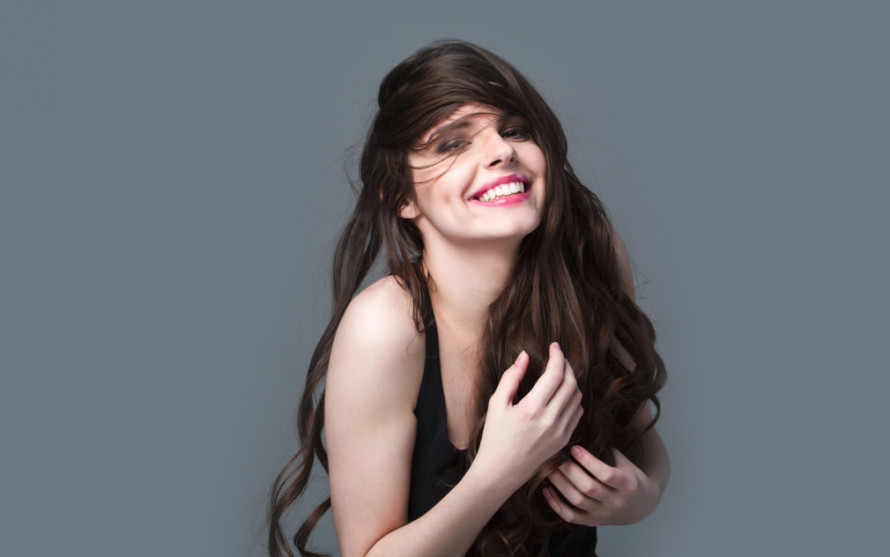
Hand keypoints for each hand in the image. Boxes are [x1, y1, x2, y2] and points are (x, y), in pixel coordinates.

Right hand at [474, 343, 583, 489]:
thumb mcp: (496, 404)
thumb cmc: (494, 437)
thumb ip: (511, 377)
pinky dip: (573, 398)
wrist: (500, 472)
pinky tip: (562, 394)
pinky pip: (577, 413)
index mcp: (532, 409)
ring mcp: (560, 432)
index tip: (554, 346)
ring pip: (577, 397)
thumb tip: (524, 356)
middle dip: (567, 365)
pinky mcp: (564, 440)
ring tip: (560, 373)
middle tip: (558, 357)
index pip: (555, 374)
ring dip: (572, 381)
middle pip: (571, 383)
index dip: (557, 356)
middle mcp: (550, 420)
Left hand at [543, 445, 660, 525]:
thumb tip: (581, 434)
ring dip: (560, 484)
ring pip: (578, 501)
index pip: (607, 475)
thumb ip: (607, 453)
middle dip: (569, 471)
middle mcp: (616, 501)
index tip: (574, 448)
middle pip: (589, 488)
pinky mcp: (593, 521)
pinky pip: (572, 517)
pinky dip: (556, 505)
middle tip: (555, 456)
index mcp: (628, 484)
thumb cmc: (630, 478)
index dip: (589, 462)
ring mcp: (603, 514)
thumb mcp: (626, 463)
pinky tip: (546, 490)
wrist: (641, 507)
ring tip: (548, 469)